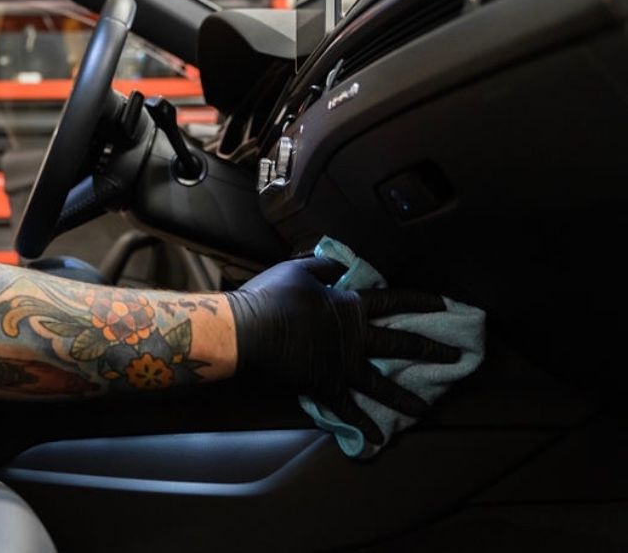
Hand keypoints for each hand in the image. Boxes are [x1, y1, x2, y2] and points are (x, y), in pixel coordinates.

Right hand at [226, 257, 459, 443]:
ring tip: (425, 410)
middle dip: (431, 349)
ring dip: (405, 397)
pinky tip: (378, 439)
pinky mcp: (325, 386)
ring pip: (381, 383)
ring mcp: (342, 366)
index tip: (445, 304)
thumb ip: (325, 267)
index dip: (420, 301)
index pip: (394, 300)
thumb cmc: (272, 296)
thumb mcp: (299, 270)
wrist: (249, 331)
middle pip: (399, 342)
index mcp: (351, 307)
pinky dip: (361, 424)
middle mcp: (355, 338)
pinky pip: (347, 408)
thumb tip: (344, 265)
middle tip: (456, 357)